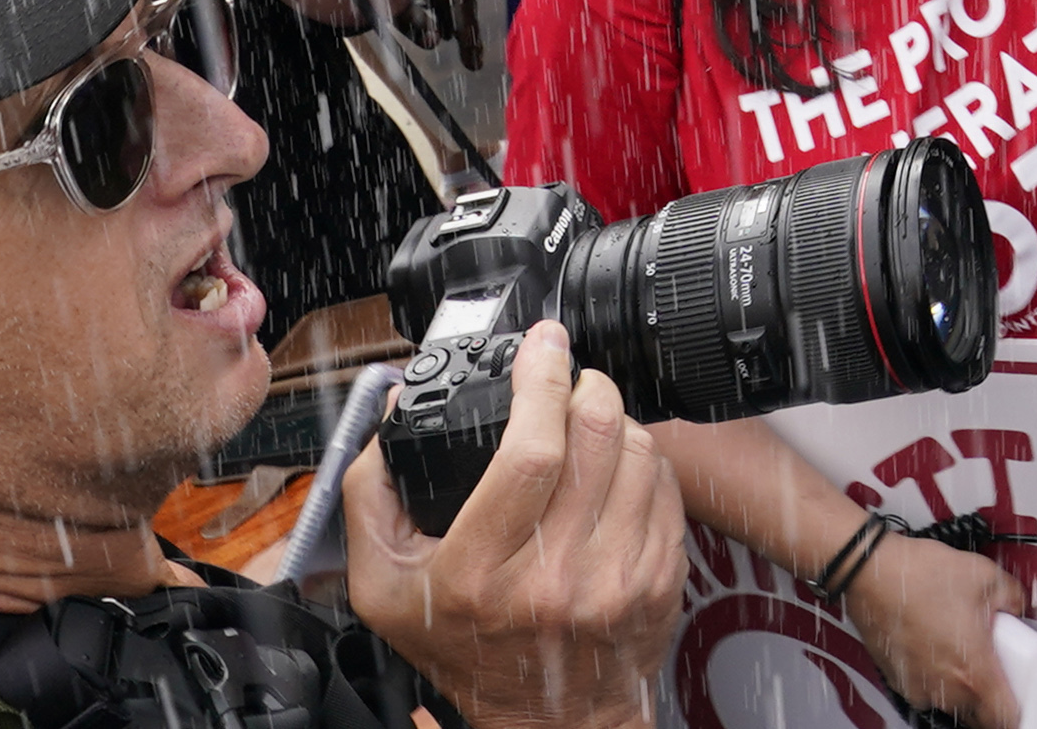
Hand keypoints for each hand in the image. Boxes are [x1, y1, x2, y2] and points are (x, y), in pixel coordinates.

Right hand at [342, 324, 686, 728]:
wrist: (549, 725)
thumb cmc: (467, 652)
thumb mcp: (385, 586)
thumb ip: (372, 495)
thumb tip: (396, 413)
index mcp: (484, 569)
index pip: (531, 450)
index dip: (541, 380)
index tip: (540, 345)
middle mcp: (558, 575)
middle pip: (596, 436)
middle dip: (583, 384)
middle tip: (566, 377)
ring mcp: (618, 580)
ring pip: (638, 452)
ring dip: (613, 421)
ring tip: (585, 428)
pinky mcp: (659, 582)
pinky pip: (665, 489)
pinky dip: (642, 463)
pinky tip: (612, 472)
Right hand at [841, 528, 1021, 728]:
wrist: (871, 571)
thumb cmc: (918, 575)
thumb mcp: (985, 576)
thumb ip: (1014, 598)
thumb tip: (1017, 606)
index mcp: (972, 672)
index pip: (1007, 718)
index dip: (1021, 708)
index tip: (1024, 694)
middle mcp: (945, 688)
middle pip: (981, 712)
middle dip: (992, 689)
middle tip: (994, 658)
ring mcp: (920, 686)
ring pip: (954, 701)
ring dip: (963, 681)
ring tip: (961, 642)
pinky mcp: (900, 679)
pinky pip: (929, 687)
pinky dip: (937, 672)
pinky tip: (937, 640)